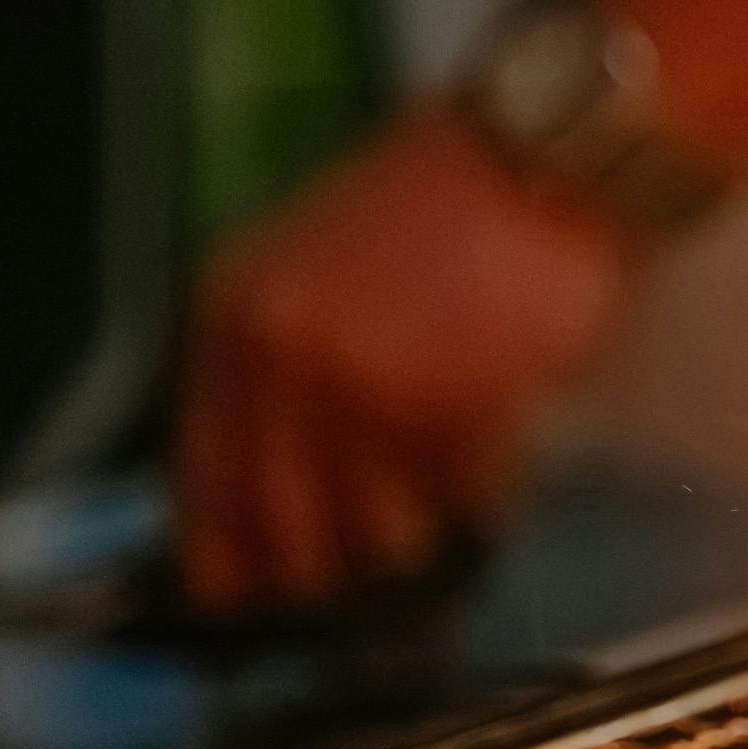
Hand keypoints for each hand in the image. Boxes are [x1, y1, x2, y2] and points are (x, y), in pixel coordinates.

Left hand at [176, 105, 628, 613]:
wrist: (544, 153)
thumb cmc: (446, 207)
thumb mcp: (317, 266)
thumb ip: (284, 363)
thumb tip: (284, 479)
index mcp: (237, 315)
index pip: (203, 473)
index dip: (224, 550)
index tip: (241, 594)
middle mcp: (288, 357)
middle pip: (286, 524)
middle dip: (326, 568)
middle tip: (362, 573)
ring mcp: (373, 387)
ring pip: (378, 531)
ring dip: (414, 536)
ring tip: (441, 504)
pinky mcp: (459, 407)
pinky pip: (462, 504)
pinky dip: (482, 500)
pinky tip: (495, 463)